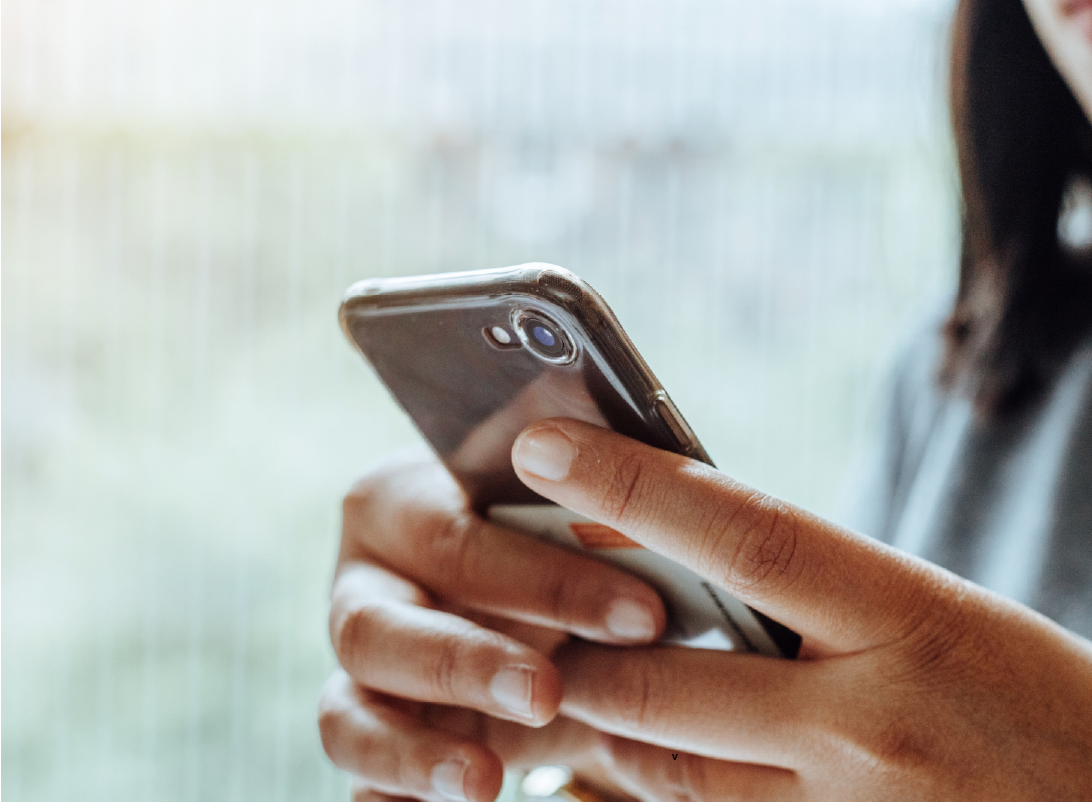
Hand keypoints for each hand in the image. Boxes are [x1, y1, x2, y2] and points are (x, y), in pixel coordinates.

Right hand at [318, 446, 666, 800]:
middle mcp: (364, 581)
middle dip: (468, 664)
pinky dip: (390, 800)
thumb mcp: (578, 500)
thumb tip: (621, 422)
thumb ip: (588, 467)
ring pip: (348, 712)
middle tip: (548, 692)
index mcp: (405, 503)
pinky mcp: (368, 737)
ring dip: (411, 750)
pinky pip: (359, 778)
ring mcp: (359, 669)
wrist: (541, 609)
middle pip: (382, 627)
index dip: (544, 578)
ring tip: (480, 784)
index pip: (458, 537)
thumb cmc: (566, 535)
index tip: (645, 611)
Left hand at [510, 419, 1091, 801]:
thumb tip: (731, 586)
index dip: (632, 481)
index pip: (745, 532)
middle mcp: (875, 724)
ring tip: (566, 700)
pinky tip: (630, 781)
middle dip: (576, 649)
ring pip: (669, 776)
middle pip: (665, 677)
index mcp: (923, 619)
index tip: (546, 442)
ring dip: (603, 738)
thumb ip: (855, 614)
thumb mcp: (980, 633)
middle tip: (520, 613)